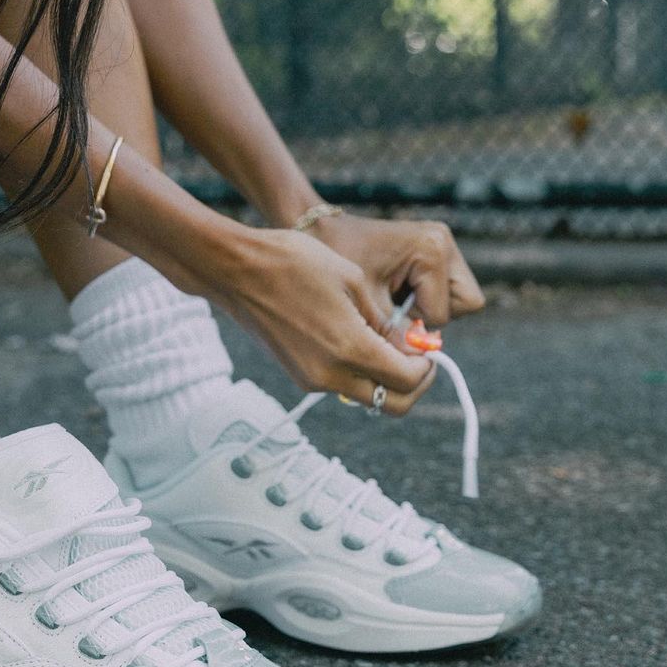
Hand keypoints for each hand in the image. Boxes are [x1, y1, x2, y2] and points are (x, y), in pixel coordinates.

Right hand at [209, 227, 435, 414]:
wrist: (237, 270)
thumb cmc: (293, 262)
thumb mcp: (351, 280)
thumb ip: (384, 320)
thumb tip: (408, 346)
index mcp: (350, 348)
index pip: (409, 380)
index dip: (428, 366)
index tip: (429, 345)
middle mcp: (331, 374)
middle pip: (392, 404)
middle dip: (414, 384)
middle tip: (418, 357)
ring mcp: (312, 379)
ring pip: (367, 396)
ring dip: (385, 378)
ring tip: (386, 341)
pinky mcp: (299, 375)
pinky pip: (342, 384)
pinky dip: (359, 372)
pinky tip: (357, 339)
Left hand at [309, 214, 484, 327]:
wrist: (320, 231)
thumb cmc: (337, 261)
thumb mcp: (364, 303)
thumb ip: (392, 335)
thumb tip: (414, 369)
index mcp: (431, 250)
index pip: (442, 313)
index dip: (414, 325)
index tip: (386, 313)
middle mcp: (444, 243)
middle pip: (465, 303)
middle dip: (431, 314)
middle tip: (396, 308)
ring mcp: (444, 244)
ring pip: (458, 299)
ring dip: (426, 308)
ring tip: (391, 297)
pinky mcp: (436, 251)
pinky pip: (445, 290)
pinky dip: (422, 298)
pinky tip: (394, 290)